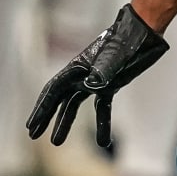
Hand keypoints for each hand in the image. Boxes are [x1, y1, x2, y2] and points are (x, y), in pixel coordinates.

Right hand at [26, 5, 169, 147]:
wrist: (144, 32)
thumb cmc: (127, 41)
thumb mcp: (115, 57)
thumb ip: (103, 71)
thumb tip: (90, 85)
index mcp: (77, 67)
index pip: (54, 91)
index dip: (42, 109)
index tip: (31, 127)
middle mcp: (82, 74)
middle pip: (58, 99)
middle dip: (45, 116)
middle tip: (32, 134)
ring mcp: (95, 80)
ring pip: (74, 105)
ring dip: (65, 123)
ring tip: (56, 141)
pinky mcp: (110, 85)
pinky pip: (101, 108)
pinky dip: (102, 125)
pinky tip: (103, 143)